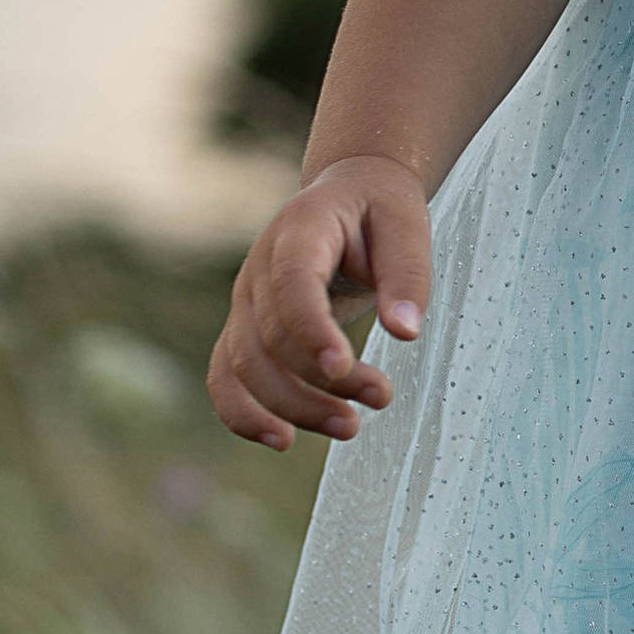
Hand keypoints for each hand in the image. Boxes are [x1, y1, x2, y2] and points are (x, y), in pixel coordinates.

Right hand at [206, 156, 432, 450]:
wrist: (351, 193)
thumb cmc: (381, 211)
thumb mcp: (407, 226)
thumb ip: (407, 275)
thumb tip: (406, 333)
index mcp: (299, 229)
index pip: (291, 283)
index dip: (310, 330)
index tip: (343, 367)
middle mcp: (259, 266)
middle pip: (270, 336)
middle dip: (320, 379)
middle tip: (381, 398)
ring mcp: (245, 300)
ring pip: (245, 365)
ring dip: (291, 406)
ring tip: (349, 427)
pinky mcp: (244, 329)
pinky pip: (225, 378)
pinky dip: (243, 414)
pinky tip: (282, 440)